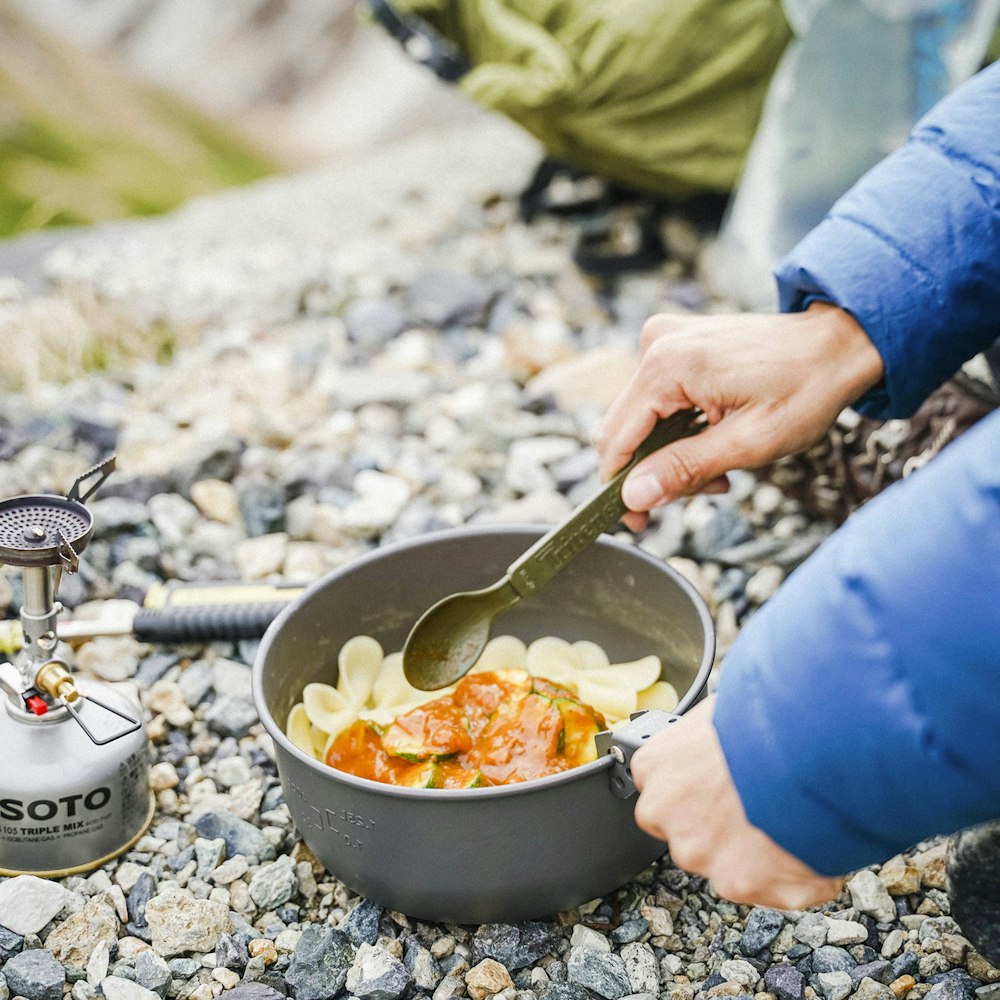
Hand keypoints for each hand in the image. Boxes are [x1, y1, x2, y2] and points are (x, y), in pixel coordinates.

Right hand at [594, 303, 883, 528]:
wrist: (840, 342)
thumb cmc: (807, 388)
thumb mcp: (749, 443)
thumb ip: (684, 469)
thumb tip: (634, 496)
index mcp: (668, 366)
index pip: (615, 440)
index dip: (619, 487)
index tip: (637, 522)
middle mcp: (657, 346)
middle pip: (624, 430)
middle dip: (655, 470)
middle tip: (708, 487)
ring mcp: (665, 341)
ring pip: (640, 419)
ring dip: (671, 452)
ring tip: (721, 466)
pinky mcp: (676, 344)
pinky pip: (656, 399)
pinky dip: (678, 427)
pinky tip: (714, 436)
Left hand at [631, 696, 843, 908]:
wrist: (807, 746)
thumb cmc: (767, 718)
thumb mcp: (722, 712)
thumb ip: (707, 739)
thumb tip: (722, 737)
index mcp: (655, 765)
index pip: (661, 791)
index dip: (696, 793)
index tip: (719, 791)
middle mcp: (666, 812)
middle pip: (687, 831)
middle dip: (719, 827)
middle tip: (758, 808)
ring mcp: (698, 851)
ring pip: (725, 864)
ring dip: (755, 854)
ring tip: (792, 822)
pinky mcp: (738, 883)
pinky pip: (768, 888)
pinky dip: (794, 877)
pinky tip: (811, 843)